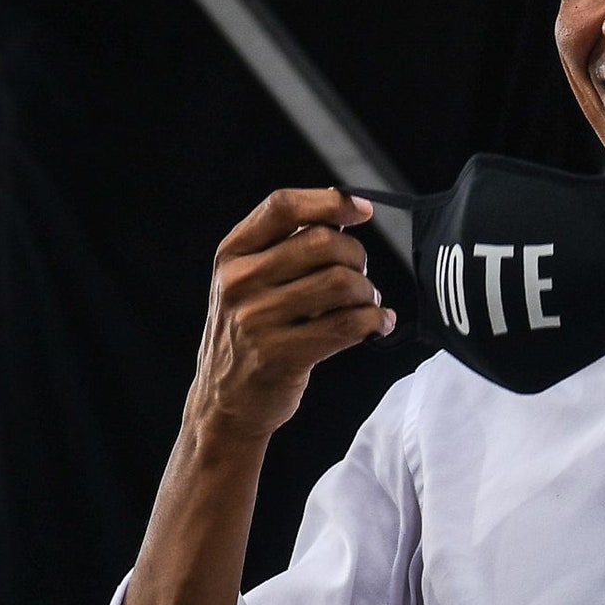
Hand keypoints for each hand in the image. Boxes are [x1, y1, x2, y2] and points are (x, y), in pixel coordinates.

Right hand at [190, 186, 391, 445]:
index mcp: (231, 253)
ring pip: (340, 282)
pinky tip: (379, 324)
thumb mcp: (250, 280)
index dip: (330, 201)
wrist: (225, 402)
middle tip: (361, 275)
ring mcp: (255, 320)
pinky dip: (374, 320)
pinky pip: (347, 325)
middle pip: (323, 242)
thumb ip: (287, 244)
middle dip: (357, 256)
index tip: (362, 211)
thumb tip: (344, 210)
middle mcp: (238, 282)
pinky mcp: (279, 356)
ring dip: (368, 292)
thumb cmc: (250, 331)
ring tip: (367, 303)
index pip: (283, 206)